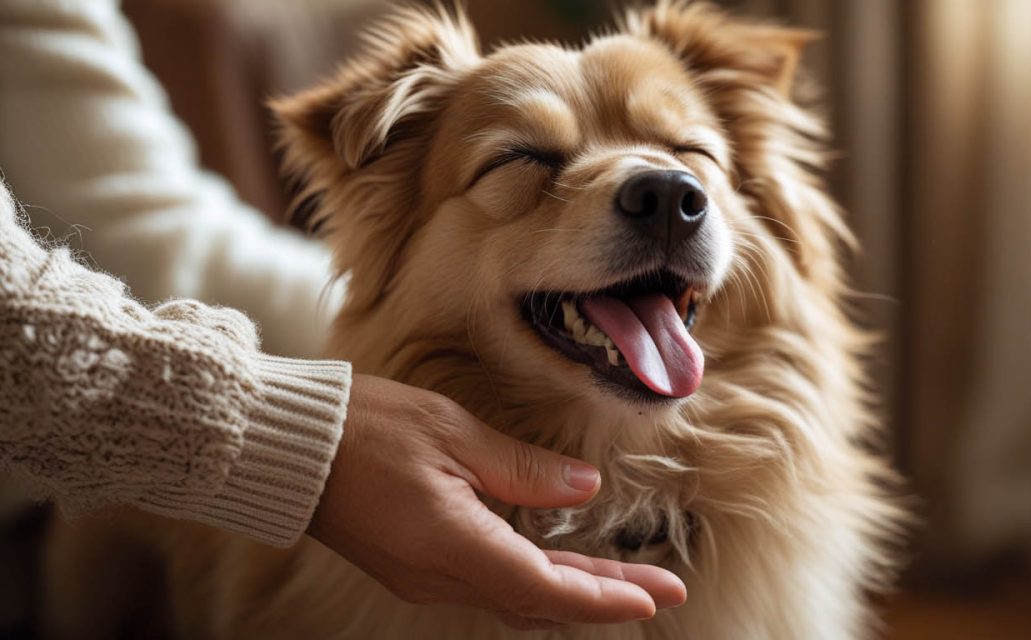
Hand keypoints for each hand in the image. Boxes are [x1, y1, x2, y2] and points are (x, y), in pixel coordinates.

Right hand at [309, 374, 685, 629]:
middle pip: (537, 599)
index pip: (545, 588)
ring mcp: (422, 577)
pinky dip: (532, 582)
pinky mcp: (411, 566)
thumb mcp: (452, 432)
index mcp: (452, 544)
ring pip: (513, 596)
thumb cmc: (364, 427)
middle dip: (603, 596)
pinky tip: (556, 571)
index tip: (655, 595)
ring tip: (624, 581)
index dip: (604, 597)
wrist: (289, 446)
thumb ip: (523, 469)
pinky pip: (486, 585)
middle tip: (662, 590)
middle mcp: (438, 576)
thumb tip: (583, 487)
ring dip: (569, 591)